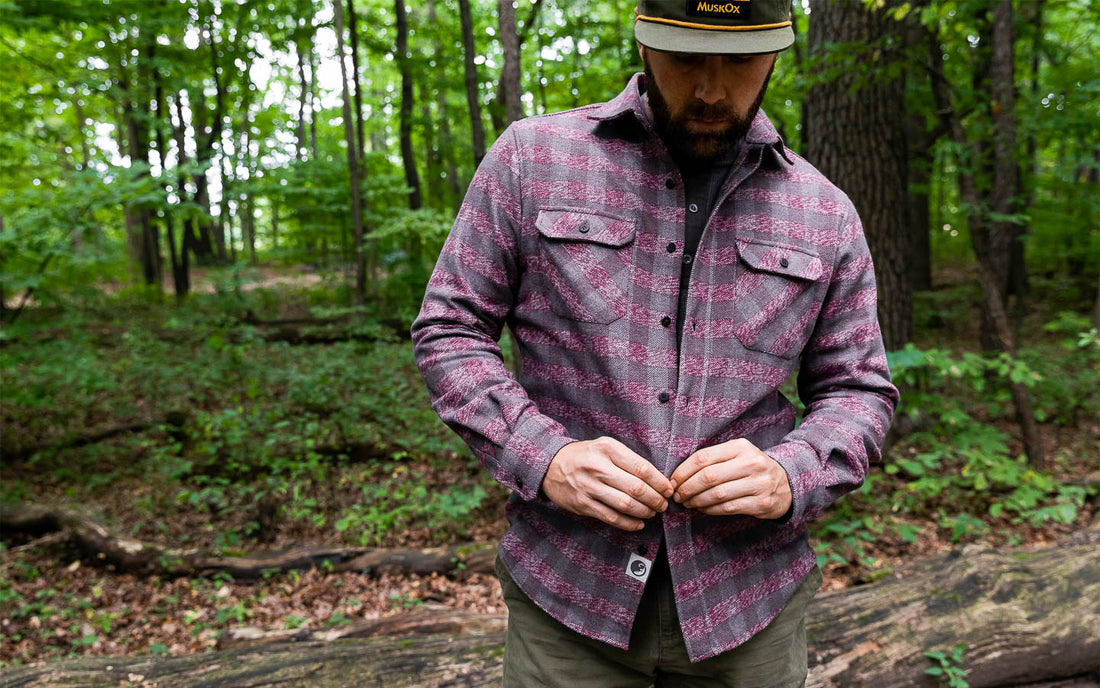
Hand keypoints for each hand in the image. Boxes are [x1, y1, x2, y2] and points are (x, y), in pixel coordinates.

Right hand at [542, 437, 672, 530]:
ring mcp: (589, 487)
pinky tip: (638, 523)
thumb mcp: (604, 446)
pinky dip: (628, 523)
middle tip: (663, 504)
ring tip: (652, 512)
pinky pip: (611, 517)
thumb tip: (657, 479)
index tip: (668, 489)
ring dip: (644, 512)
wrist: (549, 465)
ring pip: (625, 505)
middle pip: (636, 488)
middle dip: (655, 499)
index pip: (642, 468)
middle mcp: (598, 467)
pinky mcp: (583, 504)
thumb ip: (628, 459)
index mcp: (607, 449)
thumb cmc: (584, 456)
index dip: (659, 482)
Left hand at [670, 439, 791, 519]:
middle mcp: (751, 463)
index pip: (703, 458)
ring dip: (697, 501)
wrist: (787, 483)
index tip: (673, 481)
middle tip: (677, 495)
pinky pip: (728, 508)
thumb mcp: (737, 454)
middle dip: (687, 488)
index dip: (683, 471)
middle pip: (708, 477)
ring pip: (717, 494)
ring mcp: (758, 484)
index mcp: (740, 447)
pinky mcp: (762, 503)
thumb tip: (679, 475)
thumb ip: (713, 459)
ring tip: (688, 503)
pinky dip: (711, 510)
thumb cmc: (752, 468)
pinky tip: (703, 509)